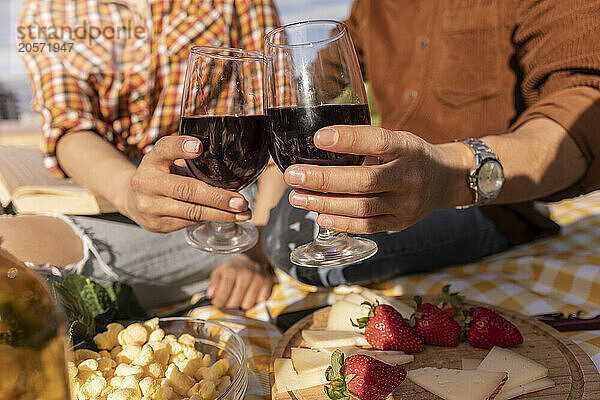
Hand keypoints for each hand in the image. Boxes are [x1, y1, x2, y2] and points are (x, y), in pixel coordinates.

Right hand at [122, 135, 251, 232]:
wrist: (132, 198)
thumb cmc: (160, 174)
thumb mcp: (167, 159)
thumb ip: (189, 157)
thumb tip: (231, 161)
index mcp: (152, 160)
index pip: (165, 148)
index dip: (181, 147)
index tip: (199, 146)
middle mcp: (146, 182)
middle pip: (186, 190)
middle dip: (217, 198)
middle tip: (241, 202)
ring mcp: (150, 206)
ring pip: (191, 212)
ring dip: (221, 214)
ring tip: (243, 214)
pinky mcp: (157, 225)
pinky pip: (189, 222)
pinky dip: (211, 219)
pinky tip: (227, 218)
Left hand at [207, 254, 273, 309]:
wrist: (251, 260)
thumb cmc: (233, 269)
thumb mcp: (219, 272)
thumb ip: (213, 284)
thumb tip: (211, 295)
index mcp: (232, 270)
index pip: (223, 294)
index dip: (218, 303)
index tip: (217, 304)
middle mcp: (246, 274)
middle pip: (235, 302)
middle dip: (229, 305)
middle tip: (228, 302)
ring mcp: (259, 279)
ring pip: (247, 305)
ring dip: (241, 305)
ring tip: (239, 298)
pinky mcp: (268, 284)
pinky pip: (259, 303)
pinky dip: (254, 302)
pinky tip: (250, 295)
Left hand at [282, 126, 470, 233]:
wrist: (446, 179)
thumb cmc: (410, 155)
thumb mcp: (396, 139)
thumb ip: (365, 143)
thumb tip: (317, 144)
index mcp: (406, 147)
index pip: (377, 141)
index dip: (348, 139)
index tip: (318, 138)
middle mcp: (409, 176)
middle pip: (364, 181)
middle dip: (324, 179)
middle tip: (293, 176)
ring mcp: (406, 203)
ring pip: (362, 207)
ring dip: (325, 203)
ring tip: (297, 198)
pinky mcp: (400, 222)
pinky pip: (367, 226)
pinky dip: (341, 223)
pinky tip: (319, 216)